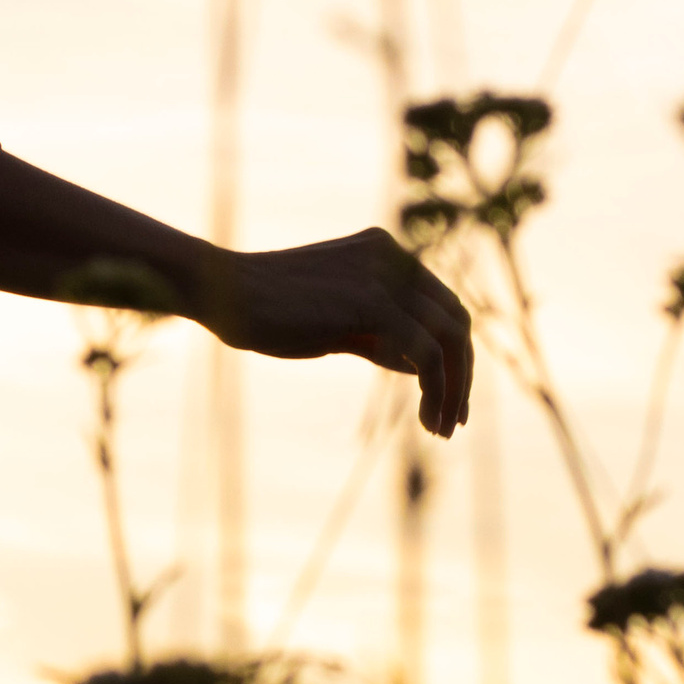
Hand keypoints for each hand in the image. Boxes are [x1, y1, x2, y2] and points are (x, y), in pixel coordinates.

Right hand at [219, 229, 473, 438]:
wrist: (222, 293)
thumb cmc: (268, 311)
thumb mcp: (335, 322)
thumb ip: (379, 334)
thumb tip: (420, 365)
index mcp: (384, 253)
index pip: (441, 305)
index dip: (454, 354)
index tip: (447, 400)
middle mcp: (393, 257)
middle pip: (456, 319)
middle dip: (461, 375)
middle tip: (452, 422)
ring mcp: (385, 276)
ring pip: (449, 337)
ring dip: (453, 389)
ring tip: (440, 429)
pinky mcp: (373, 302)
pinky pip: (426, 353)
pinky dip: (435, 390)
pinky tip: (424, 417)